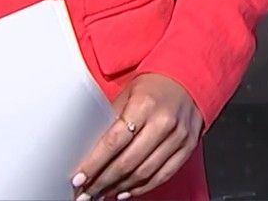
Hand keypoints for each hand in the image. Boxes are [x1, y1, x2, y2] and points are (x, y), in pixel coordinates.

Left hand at [71, 73, 202, 200]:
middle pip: (128, 162)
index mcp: (145, 104)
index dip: (94, 164)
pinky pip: (162, 175)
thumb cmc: (154, 86)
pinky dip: (142, 187)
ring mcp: (179, 136)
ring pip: (144, 173)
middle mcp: (163, 121)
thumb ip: (110, 120)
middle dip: (102, 181)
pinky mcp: (188, 147)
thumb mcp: (127, 93)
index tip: (79, 178)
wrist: (188, 78)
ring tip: (102, 193)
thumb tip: (88, 150)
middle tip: (86, 192)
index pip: (113, 142)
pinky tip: (126, 191)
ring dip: (119, 187)